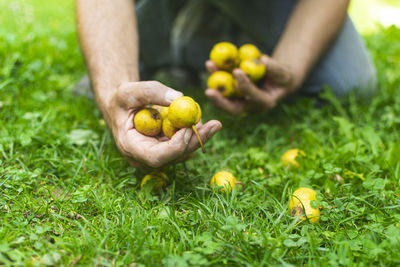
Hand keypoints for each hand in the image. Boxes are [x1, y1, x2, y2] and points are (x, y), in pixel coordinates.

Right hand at [104, 81, 221, 167]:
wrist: (123, 106)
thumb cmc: (122, 98)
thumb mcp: (130, 90)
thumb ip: (151, 92)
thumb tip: (179, 98)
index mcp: (131, 148)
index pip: (156, 157)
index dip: (175, 146)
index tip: (189, 128)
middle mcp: (145, 158)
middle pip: (176, 156)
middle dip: (197, 140)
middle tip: (215, 124)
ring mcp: (158, 156)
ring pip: (185, 151)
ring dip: (198, 133)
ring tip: (199, 111)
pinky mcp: (168, 151)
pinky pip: (186, 143)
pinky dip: (193, 130)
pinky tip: (193, 117)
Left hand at [205, 55, 297, 114]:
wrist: (277, 81)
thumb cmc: (283, 77)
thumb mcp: (284, 73)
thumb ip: (275, 69)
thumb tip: (263, 60)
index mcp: (264, 104)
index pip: (253, 97)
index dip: (245, 86)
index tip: (237, 71)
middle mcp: (250, 107)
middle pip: (233, 108)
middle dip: (220, 101)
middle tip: (208, 91)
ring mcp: (240, 102)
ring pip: (224, 97)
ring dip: (215, 83)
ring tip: (210, 64)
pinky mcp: (233, 96)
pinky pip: (222, 88)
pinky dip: (216, 76)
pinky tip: (211, 63)